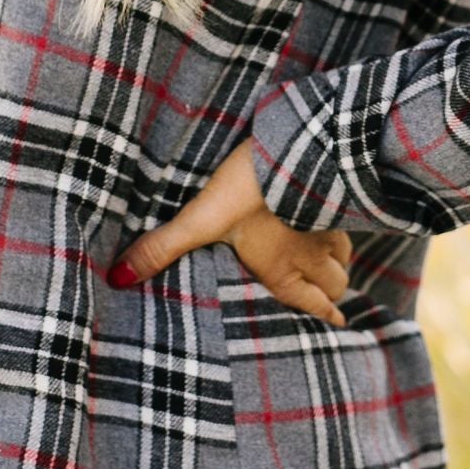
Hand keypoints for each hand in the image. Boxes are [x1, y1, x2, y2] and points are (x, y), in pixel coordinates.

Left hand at [111, 140, 351, 327]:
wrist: (297, 146)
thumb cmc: (248, 190)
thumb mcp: (200, 219)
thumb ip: (162, 247)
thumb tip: (119, 279)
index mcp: (282, 268)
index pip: (312, 303)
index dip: (325, 316)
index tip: (336, 322)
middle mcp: (312, 253)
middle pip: (334, 283)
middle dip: (333, 293)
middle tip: (331, 301)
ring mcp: (329, 223)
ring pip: (344, 255)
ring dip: (340, 265)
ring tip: (336, 270)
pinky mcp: (339, 194)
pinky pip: (351, 222)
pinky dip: (346, 230)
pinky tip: (340, 221)